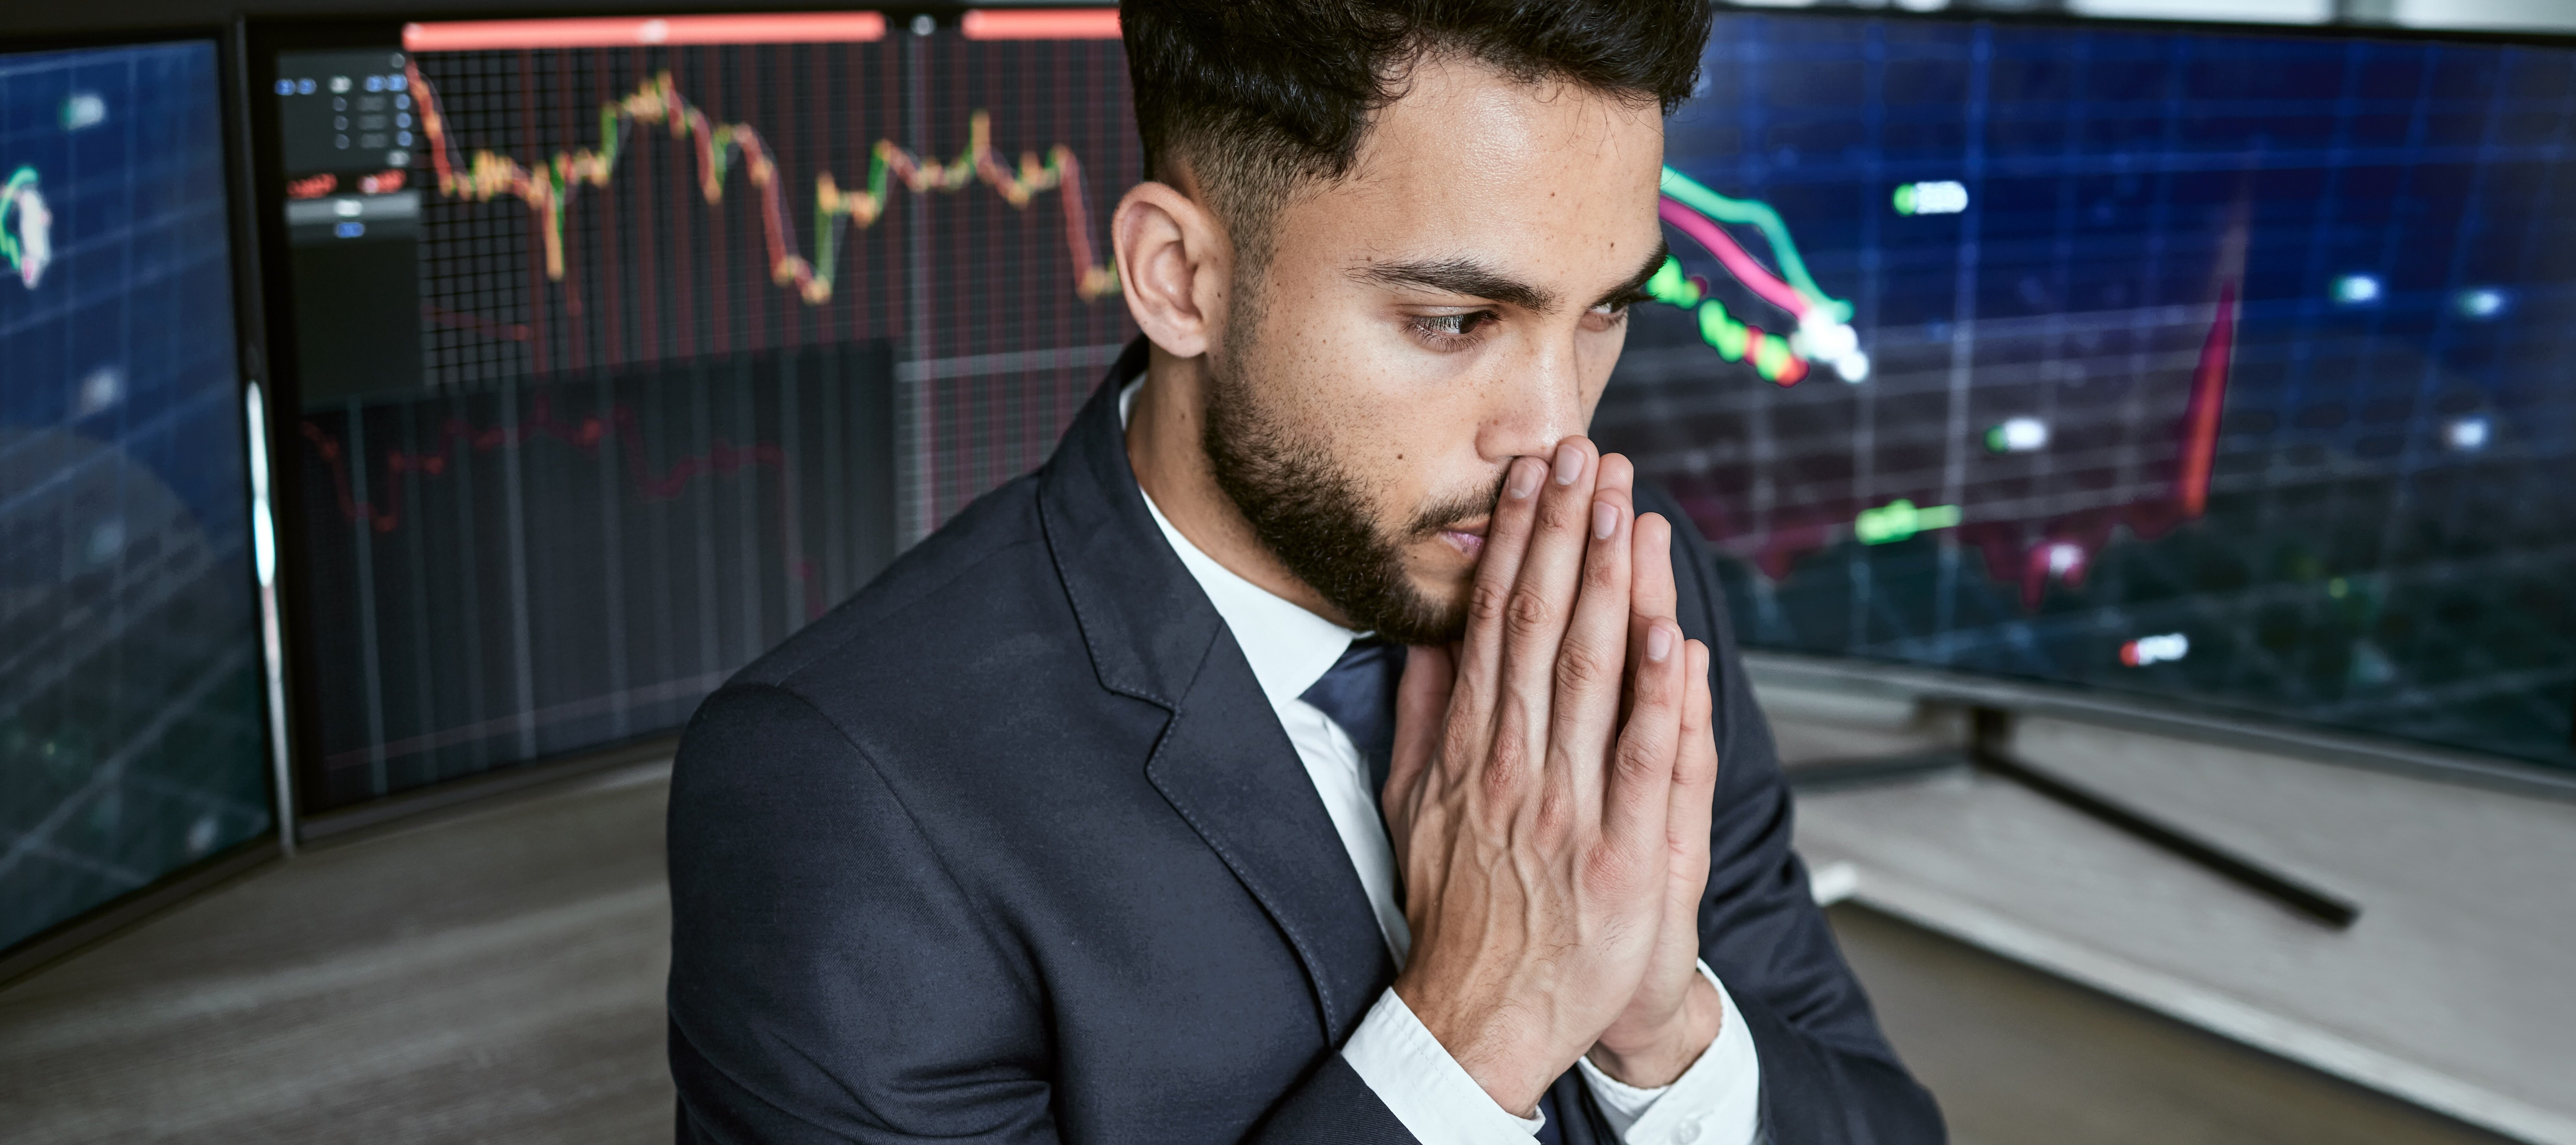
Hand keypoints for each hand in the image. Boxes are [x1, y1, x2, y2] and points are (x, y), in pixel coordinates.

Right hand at [1378, 438, 1707, 1115]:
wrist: (1483, 1013)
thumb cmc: (1456, 904)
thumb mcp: (1412, 805)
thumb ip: (1421, 720)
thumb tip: (1428, 638)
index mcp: (1470, 750)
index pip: (1495, 622)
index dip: (1519, 542)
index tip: (1535, 475)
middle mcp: (1516, 767)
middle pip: (1541, 627)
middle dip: (1567, 534)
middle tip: (1585, 453)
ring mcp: (1570, 809)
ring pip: (1593, 674)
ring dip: (1612, 584)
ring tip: (1626, 506)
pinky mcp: (1624, 854)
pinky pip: (1643, 759)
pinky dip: (1658, 693)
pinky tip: (1671, 630)